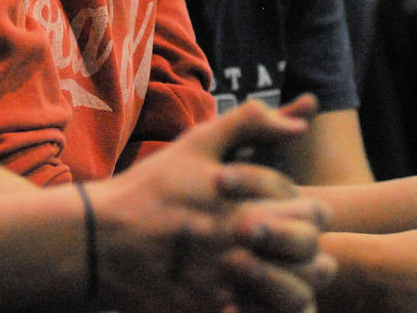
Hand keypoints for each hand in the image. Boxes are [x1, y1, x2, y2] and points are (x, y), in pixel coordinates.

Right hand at [90, 97, 335, 312]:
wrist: (103, 238)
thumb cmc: (153, 187)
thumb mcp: (198, 143)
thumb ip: (251, 124)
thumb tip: (301, 121)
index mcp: (245, 206)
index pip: (308, 212)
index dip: (314, 211)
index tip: (310, 211)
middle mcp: (243, 249)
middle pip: (307, 256)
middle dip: (313, 249)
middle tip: (308, 246)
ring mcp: (229, 287)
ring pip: (295, 298)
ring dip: (301, 287)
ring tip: (293, 277)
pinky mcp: (211, 312)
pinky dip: (270, 310)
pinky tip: (261, 296)